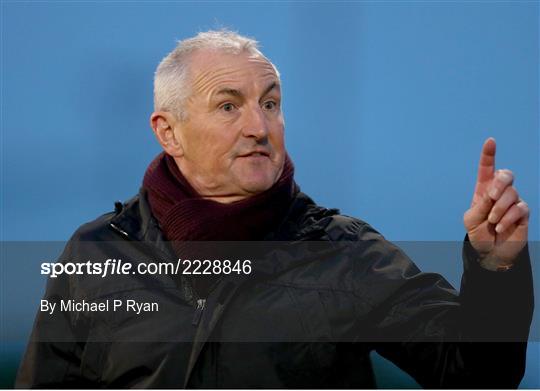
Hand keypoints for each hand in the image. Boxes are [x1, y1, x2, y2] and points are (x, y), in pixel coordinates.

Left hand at [463, 138, 528, 269]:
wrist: (489, 253)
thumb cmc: (478, 234)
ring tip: (492, 222)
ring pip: (512, 194)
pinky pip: (520, 208)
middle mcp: (500, 192)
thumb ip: (480, 205)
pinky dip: (507, 218)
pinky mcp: (523, 214)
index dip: (489, 155)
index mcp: (484, 190)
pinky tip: (500, 228)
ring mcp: (513, 202)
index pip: (487, 169)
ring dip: (499, 208)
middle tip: (490, 196)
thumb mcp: (471, 219)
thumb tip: (491, 196)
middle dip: (499, 183)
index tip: (490, 141)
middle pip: (506, 174)